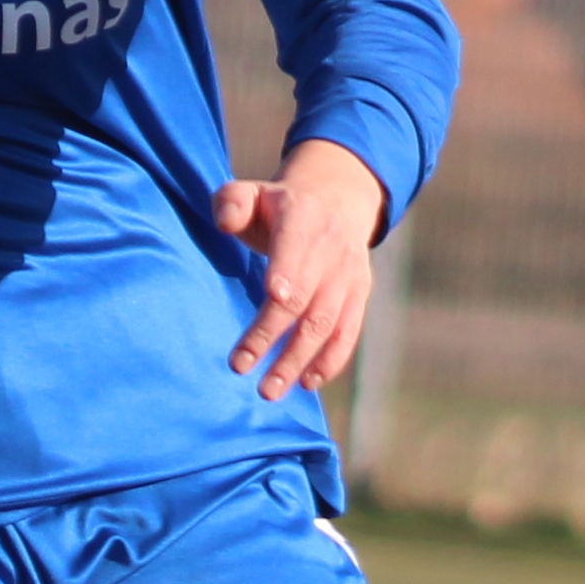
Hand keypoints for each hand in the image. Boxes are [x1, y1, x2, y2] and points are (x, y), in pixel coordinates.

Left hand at [214, 140, 389, 402]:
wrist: (335, 203)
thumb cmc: (276, 208)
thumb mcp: (252, 193)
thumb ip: (232, 202)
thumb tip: (226, 223)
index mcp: (303, 218)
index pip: (294, 247)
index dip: (287, 272)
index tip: (271, 297)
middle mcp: (332, 249)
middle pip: (304, 298)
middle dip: (272, 334)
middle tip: (240, 368)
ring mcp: (348, 276)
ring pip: (325, 323)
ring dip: (297, 359)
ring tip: (269, 390)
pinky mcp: (359, 297)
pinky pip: (347, 333)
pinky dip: (330, 361)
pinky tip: (306, 383)